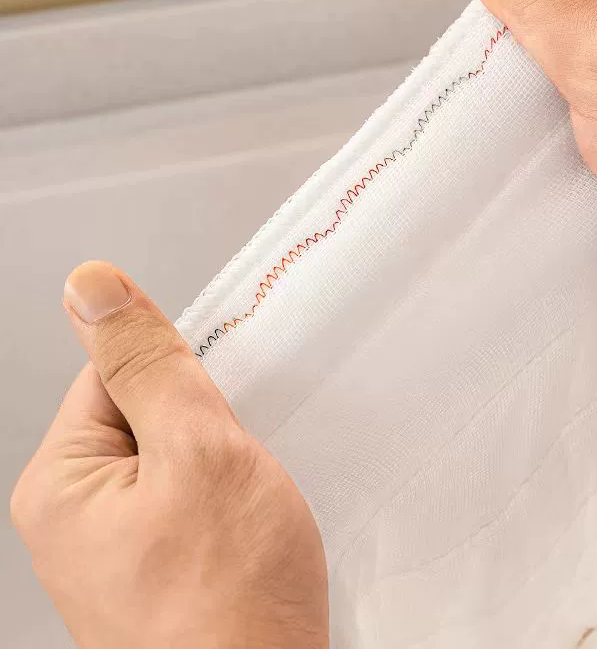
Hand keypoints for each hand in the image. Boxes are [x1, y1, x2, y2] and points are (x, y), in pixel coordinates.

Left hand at [10, 262, 327, 648]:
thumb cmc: (231, 596)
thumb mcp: (197, 450)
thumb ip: (147, 364)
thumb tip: (92, 286)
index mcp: (63, 482)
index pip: (113, 373)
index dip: (178, 375)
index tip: (218, 400)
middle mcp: (78, 515)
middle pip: (148, 412)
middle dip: (206, 423)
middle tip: (237, 465)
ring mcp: (121, 544)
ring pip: (180, 453)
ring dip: (224, 460)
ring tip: (246, 504)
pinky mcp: (162, 562)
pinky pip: (193, 495)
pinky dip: (229, 494)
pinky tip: (248, 524)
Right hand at [464, 0, 596, 320]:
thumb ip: (548, 5)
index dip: (500, 19)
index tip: (479, 65)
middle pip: (543, 46)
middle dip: (513, 87)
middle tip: (503, 121)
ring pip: (554, 105)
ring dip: (530, 135)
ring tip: (527, 159)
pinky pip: (573, 149)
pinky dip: (553, 168)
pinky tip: (546, 185)